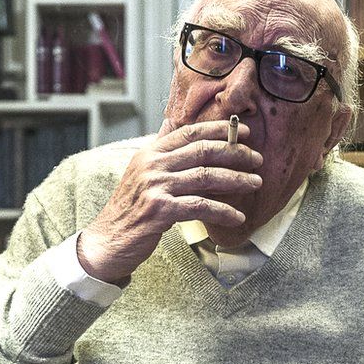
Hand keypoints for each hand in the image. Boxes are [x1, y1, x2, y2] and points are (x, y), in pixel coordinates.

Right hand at [77, 119, 262, 283]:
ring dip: (236, 180)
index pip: (190, 132)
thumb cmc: (129, 209)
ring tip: (255, 183)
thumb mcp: (141, 172)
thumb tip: (172, 122)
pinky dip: (223, 211)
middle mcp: (152, 165)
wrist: (107, 241)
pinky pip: (200, 206)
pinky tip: (237, 216)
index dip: (219, 130)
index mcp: (150, 153)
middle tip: (257, 159)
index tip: (243, 133)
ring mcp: (155, 187)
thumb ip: (160, 149)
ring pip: (206, 176)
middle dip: (235, 154)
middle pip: (203, 151)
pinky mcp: (160, 210)